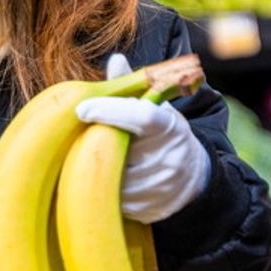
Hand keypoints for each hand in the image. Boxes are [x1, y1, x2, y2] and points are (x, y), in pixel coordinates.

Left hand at [74, 54, 210, 223]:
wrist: (193, 179)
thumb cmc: (165, 136)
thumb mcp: (157, 109)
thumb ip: (133, 88)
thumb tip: (115, 60)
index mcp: (168, 128)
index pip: (140, 116)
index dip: (111, 111)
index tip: (82, 109)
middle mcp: (166, 159)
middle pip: (119, 149)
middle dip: (95, 143)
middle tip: (77, 138)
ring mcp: (157, 188)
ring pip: (111, 176)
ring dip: (94, 167)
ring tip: (86, 158)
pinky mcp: (144, 210)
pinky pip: (110, 199)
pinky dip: (99, 188)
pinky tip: (95, 179)